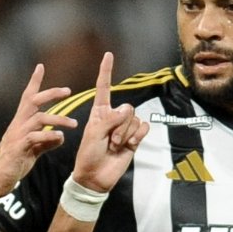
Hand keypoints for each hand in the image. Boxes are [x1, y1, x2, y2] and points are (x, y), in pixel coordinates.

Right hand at [0, 64, 75, 197]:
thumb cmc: (13, 164)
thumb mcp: (32, 151)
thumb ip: (45, 142)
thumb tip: (60, 136)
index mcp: (20, 123)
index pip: (27, 98)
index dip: (34, 82)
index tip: (40, 67)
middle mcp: (18, 125)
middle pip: (33, 101)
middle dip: (51, 93)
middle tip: (68, 90)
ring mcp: (17, 135)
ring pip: (38, 118)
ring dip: (58, 119)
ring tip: (74, 124)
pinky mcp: (18, 148)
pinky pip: (35, 137)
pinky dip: (49, 136)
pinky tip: (60, 138)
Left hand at [70, 52, 148, 191]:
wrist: (96, 177)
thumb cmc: (88, 155)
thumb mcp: (93, 135)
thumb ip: (109, 120)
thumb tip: (127, 110)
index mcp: (99, 112)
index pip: (104, 87)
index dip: (106, 71)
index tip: (108, 55)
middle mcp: (113, 117)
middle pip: (127, 108)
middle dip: (120, 126)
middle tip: (109, 141)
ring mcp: (124, 128)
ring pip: (135, 119)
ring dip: (126, 134)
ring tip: (115, 146)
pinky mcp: (135, 138)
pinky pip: (143, 128)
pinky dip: (137, 137)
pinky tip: (128, 146)